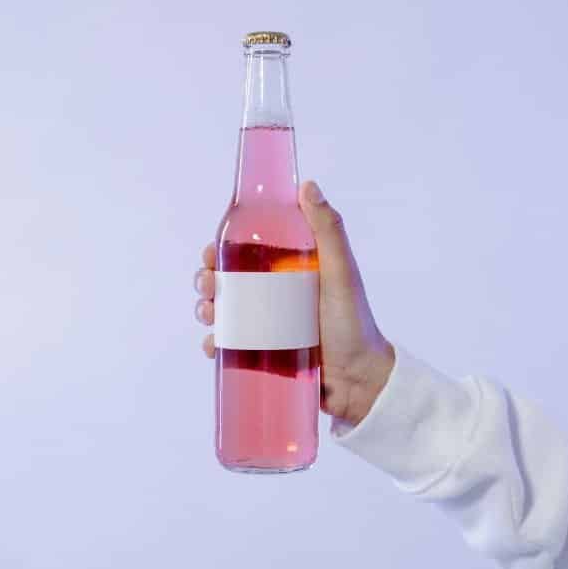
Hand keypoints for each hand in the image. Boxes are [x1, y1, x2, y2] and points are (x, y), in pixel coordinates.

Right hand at [194, 180, 394, 426]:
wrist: (360, 383)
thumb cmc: (355, 324)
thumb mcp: (341, 273)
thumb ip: (329, 230)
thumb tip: (306, 186)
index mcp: (291, 269)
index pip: (248, 251)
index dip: (223, 248)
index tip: (211, 251)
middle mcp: (277, 294)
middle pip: (229, 280)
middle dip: (209, 280)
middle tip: (208, 286)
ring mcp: (268, 325)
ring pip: (225, 311)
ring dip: (207, 309)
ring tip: (209, 315)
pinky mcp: (263, 354)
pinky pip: (231, 345)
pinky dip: (216, 344)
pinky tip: (214, 346)